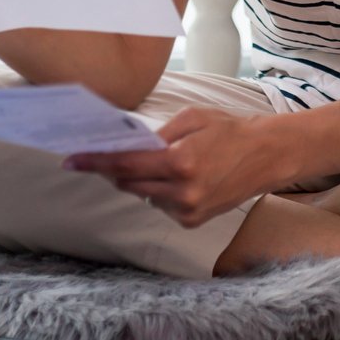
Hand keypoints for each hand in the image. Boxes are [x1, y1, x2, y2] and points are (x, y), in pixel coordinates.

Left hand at [65, 108, 295, 226]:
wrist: (267, 156)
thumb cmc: (230, 130)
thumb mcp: (192, 118)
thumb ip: (157, 135)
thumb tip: (127, 148)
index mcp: (181, 162)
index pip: (125, 165)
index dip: (95, 163)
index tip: (71, 160)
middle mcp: (182, 192)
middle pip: (128, 183)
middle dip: (114, 170)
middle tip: (106, 155)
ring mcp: (187, 210)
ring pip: (142, 195)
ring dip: (139, 180)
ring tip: (160, 162)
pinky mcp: (193, 221)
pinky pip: (160, 206)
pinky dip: (158, 191)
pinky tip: (176, 178)